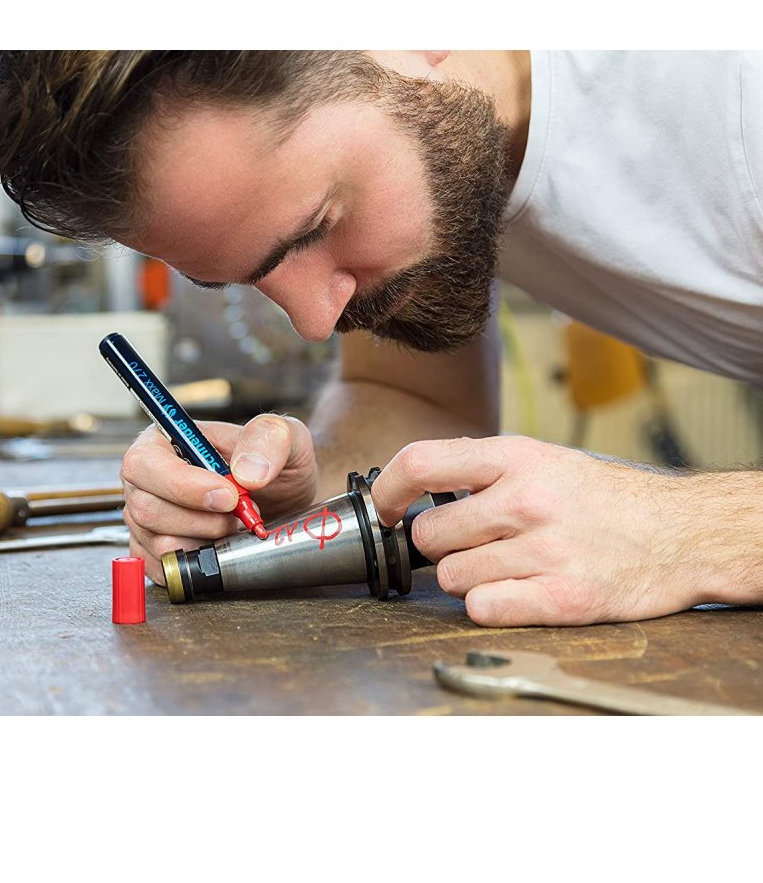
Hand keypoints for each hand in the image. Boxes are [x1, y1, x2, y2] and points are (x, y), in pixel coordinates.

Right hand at [119, 413, 317, 583]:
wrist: (287, 502)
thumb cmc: (275, 465)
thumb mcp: (285, 436)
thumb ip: (269, 438)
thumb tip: (245, 471)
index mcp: (164, 441)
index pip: (144, 463)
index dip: (180, 484)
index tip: (227, 496)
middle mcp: (147, 481)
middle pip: (144, 508)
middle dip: (200, 519)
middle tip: (238, 514)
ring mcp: (147, 520)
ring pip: (158, 543)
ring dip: (205, 541)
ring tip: (232, 526)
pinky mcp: (156, 552)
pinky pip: (165, 569)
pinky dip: (200, 563)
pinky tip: (221, 545)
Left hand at [370, 435, 745, 626]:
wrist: (681, 532)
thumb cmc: (601, 498)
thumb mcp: (541, 460)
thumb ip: (480, 471)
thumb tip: (412, 489)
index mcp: (516, 457)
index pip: (421, 462)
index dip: (386, 489)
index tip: (383, 508)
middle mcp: (528, 501)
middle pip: (429, 534)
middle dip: (439, 545)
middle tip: (470, 543)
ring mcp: (546, 550)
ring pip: (451, 578)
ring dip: (466, 577)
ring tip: (504, 566)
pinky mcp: (564, 598)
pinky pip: (483, 608)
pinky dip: (489, 605)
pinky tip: (515, 590)